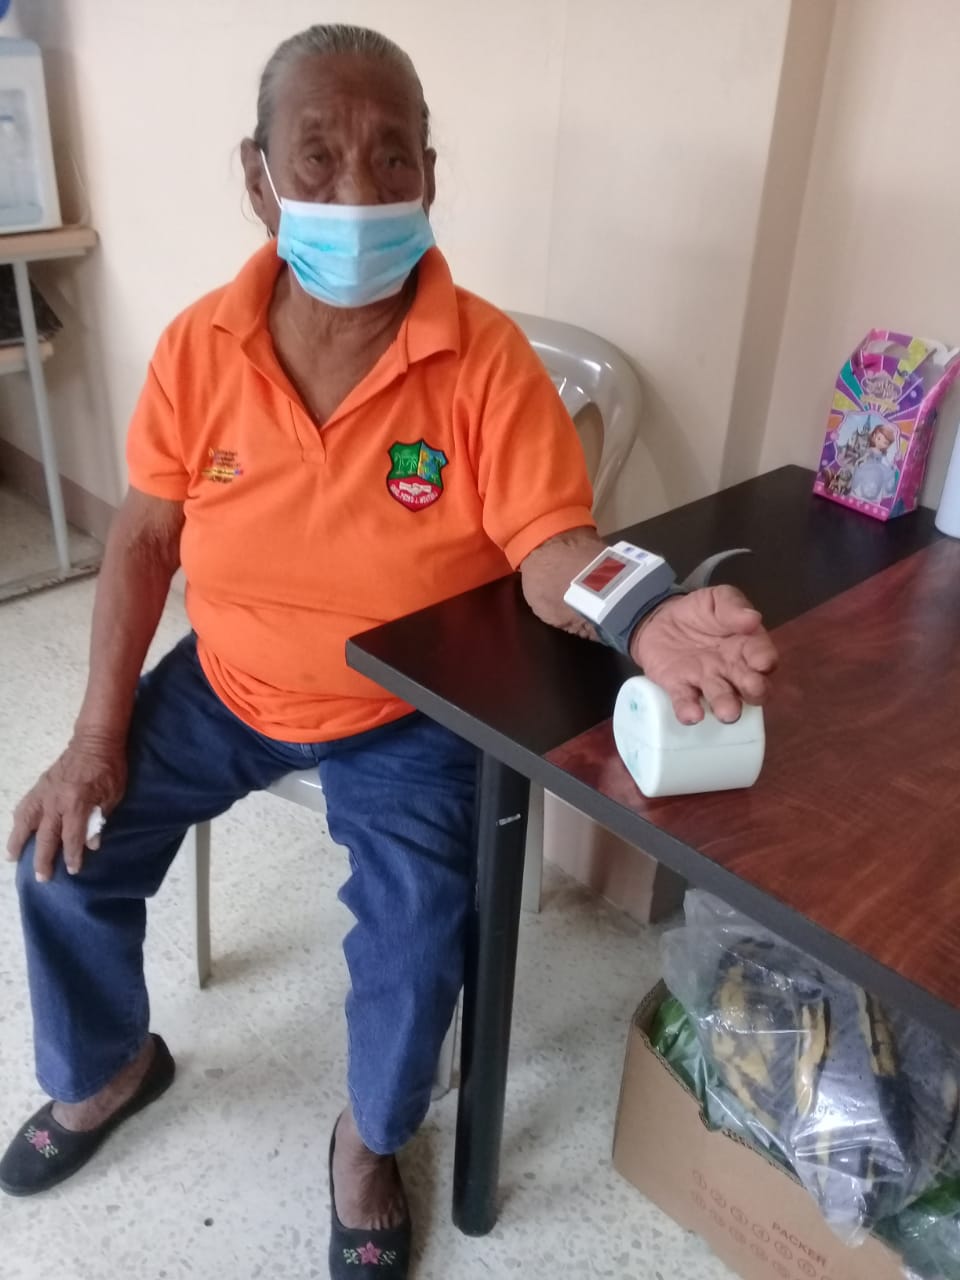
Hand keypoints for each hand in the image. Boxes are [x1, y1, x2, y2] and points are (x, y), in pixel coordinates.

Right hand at [6, 734, 126, 881]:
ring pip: (26, 822)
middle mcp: (56, 801)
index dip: (72, 856)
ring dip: (18, 842)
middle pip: (46, 837)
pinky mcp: (39, 786)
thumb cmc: (109, 768)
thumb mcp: (112, 795)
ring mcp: (44, 793)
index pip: (71, 838)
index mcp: (76, 804)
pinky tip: (15, 830)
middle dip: (43, 859)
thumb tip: (91, 844)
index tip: (72, 870)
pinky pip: (24, 806)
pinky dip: (18, 820)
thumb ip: (100, 820)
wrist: (95, 741)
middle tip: (42, 878)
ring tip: (12, 858)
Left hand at [630, 585, 777, 724]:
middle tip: (752, 689)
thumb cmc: (700, 611)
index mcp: (747, 646)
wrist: (660, 619)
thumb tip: (753, 618)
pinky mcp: (680, 688)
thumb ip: (733, 607)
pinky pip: (686, 702)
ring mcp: (706, 682)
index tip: (762, 662)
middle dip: (754, 690)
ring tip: (727, 713)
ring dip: (726, 707)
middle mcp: (732, 670)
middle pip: (750, 685)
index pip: (763, 656)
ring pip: (722, 698)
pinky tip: (692, 716)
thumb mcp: (717, 599)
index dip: (765, 660)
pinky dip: (689, 711)